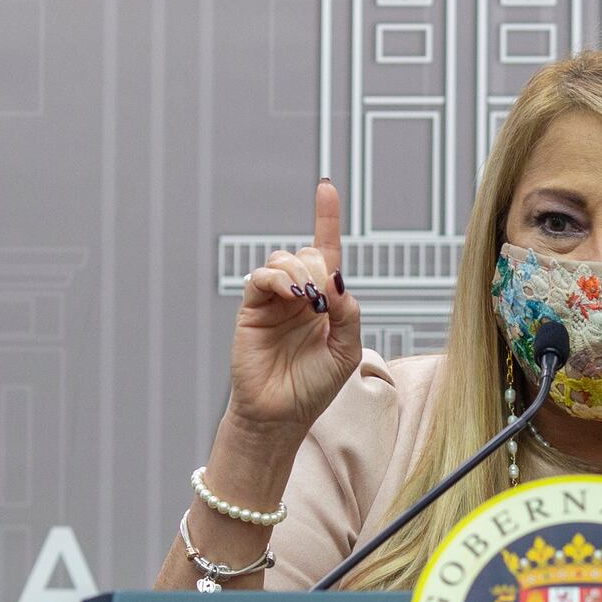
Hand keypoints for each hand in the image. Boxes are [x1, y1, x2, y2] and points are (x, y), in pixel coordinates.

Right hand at [227, 178, 364, 441]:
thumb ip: (348, 312)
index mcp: (324, 302)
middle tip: (321, 299)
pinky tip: (290, 294)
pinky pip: (261, 276)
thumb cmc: (314, 387)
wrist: (281, 414)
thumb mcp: (347, 349)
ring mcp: (274, 300)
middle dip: (318, 266)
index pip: (326, 252)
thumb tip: (335, 278)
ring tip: (305, 300)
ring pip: (285, 259)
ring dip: (300, 271)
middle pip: (308, 253)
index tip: (326, 187)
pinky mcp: (252, 308)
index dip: (325, 218)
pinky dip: (277, 277)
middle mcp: (299, 295)